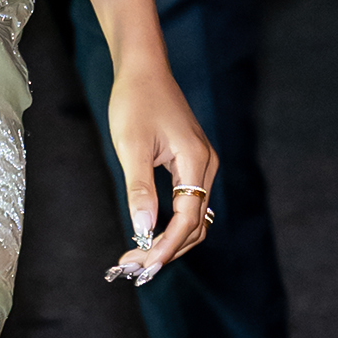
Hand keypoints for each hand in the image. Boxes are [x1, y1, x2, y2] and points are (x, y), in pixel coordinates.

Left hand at [103, 62, 218, 282]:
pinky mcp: (192, 163)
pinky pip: (187, 204)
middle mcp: (206, 166)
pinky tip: (147, 235)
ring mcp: (202, 165)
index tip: (141, 263)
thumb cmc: (135, 101)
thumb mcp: (131, 146)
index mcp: (196, 162)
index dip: (166, 246)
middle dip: (166, 250)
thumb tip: (143, 228)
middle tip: (132, 267)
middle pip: (194, 225)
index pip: (188, 219)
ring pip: (193, 218)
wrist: (143, 69)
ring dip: (168, 241)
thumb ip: (140, 188)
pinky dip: (170, 224)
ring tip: (137, 258)